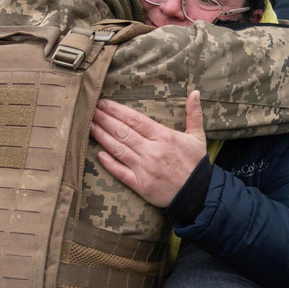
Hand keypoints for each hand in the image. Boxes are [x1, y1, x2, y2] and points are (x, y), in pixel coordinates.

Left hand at [90, 90, 207, 207]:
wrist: (199, 195)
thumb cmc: (196, 164)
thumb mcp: (198, 137)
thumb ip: (194, 114)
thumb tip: (196, 92)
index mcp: (164, 137)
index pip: (135, 119)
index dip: (117, 110)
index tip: (103, 103)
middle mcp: (152, 151)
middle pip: (122, 132)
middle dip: (104, 119)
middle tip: (89, 110)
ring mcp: (144, 168)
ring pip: (118, 149)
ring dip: (102, 137)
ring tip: (89, 126)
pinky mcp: (141, 185)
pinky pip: (120, 172)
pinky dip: (109, 163)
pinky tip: (98, 154)